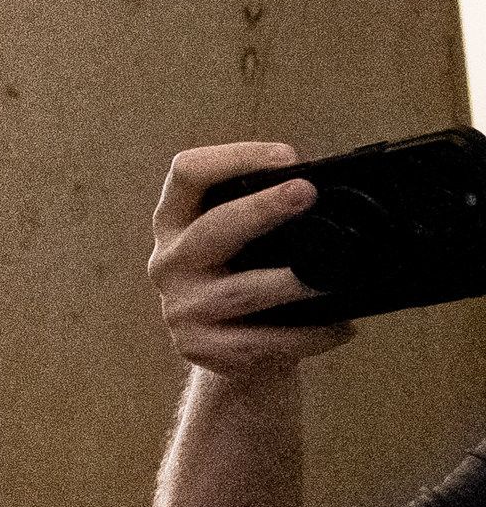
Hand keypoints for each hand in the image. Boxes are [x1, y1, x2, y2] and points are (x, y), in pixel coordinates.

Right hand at [149, 142, 354, 378]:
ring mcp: (179, 307)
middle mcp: (169, 261)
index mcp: (176, 220)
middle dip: (261, 208)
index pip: (187, 174)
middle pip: (211, 229)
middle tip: (307, 194)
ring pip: (240, 291)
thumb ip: (270, 212)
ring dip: (291, 283)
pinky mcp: (197, 348)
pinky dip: (305, 336)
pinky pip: (257, 342)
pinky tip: (338, 328)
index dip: (234, 157)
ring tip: (334, 279)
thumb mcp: (246, 238)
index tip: (286, 157)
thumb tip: (337, 188)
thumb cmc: (248, 276)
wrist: (228, 349)